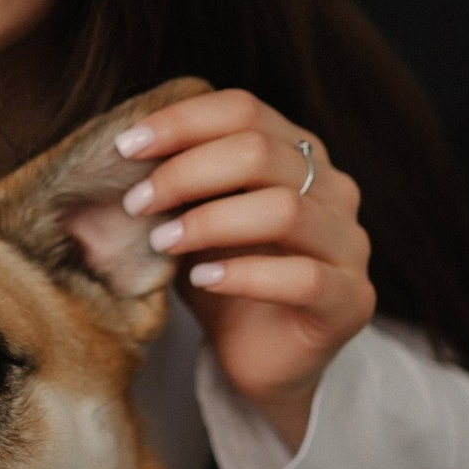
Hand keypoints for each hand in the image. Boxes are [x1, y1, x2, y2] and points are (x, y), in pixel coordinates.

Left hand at [115, 88, 375, 448]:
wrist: (256, 358)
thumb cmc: (221, 276)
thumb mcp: (191, 217)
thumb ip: (174, 180)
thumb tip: (116, 149)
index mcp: (297, 153)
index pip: (244, 109)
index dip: (182, 122)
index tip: (125, 146)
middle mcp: (333, 188)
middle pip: (260, 151)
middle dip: (185, 172)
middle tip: (135, 202)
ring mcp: (349, 244)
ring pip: (285, 209)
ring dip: (209, 222)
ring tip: (161, 242)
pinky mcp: (352, 300)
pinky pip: (303, 277)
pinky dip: (243, 274)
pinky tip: (201, 280)